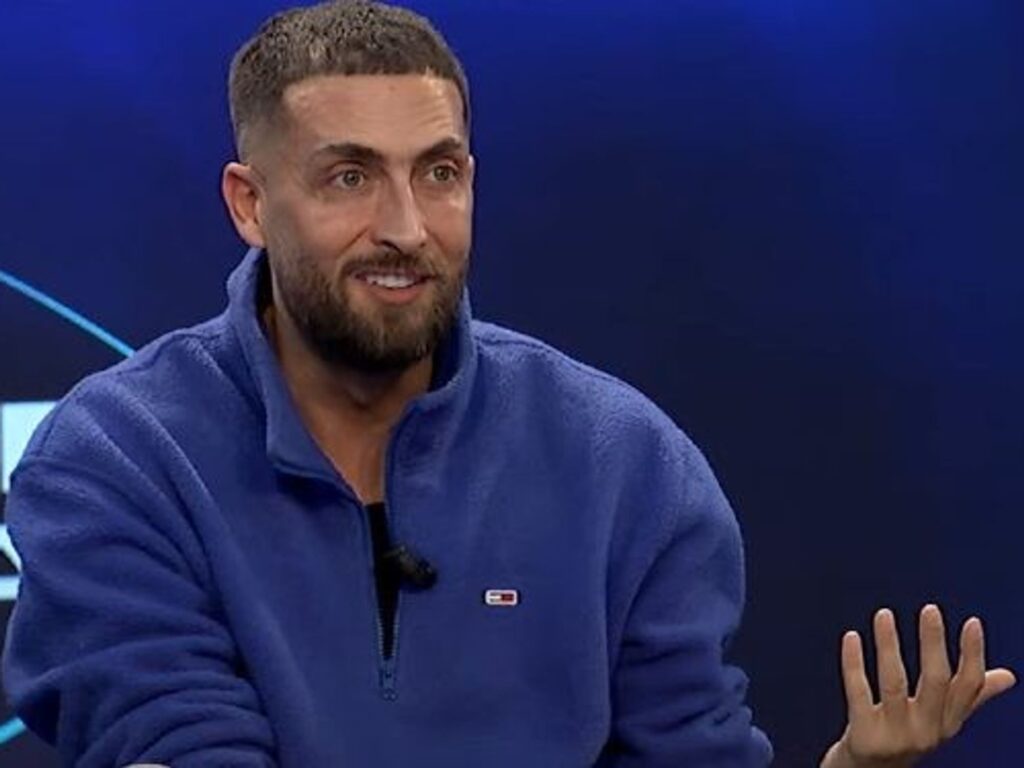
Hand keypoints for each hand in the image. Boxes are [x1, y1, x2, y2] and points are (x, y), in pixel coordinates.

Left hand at [820, 605, 1015, 767]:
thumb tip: (1008, 676)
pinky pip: (858, 693)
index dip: (972, 654)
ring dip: (888, 645)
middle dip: (933, 643)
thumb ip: (969, 696)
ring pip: (893, 682)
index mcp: (947, 723)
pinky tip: (851, 636)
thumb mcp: (939, 720)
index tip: (972, 622)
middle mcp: (927, 732)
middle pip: (935, 681)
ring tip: (883, 614)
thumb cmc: (905, 736)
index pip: (968, 687)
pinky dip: (853, 663)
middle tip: (930, 608)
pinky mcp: (864, 737)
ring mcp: (895, 736)